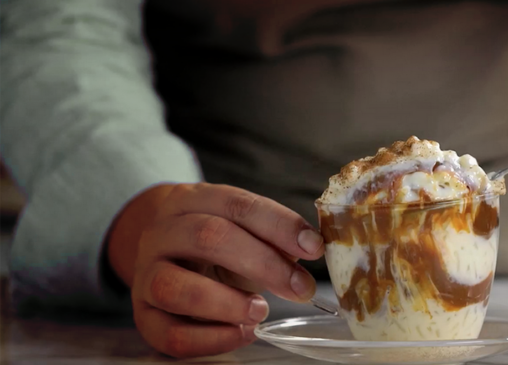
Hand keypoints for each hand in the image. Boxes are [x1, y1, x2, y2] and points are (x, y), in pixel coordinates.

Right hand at [106, 183, 324, 357]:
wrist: (162, 256)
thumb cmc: (215, 244)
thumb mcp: (241, 229)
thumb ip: (272, 237)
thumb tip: (311, 248)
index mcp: (191, 200)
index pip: (238, 205)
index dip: (279, 225)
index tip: (314, 247)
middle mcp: (162, 232)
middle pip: (209, 238)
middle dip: (264, 264)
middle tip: (300, 288)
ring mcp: (146, 274)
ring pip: (176, 287)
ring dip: (226, 302)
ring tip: (261, 311)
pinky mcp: (143, 315)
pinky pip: (170, 333)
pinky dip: (211, 339)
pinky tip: (242, 333)